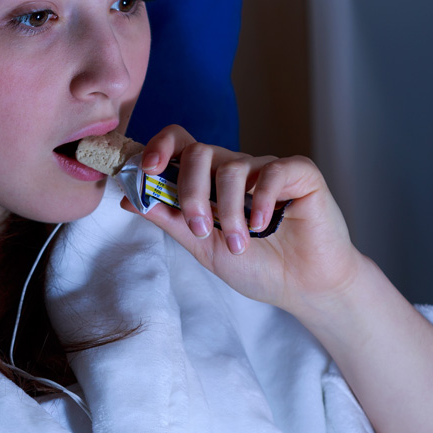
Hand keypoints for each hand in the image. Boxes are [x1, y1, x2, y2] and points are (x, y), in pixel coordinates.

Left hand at [121, 125, 366, 315]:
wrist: (304, 287)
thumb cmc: (258, 267)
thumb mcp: (204, 247)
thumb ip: (171, 220)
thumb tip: (128, 197)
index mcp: (210, 182)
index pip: (180, 144)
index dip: (158, 147)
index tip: (147, 171)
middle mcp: (236, 169)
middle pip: (198, 151)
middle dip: (190, 191)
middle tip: (200, 228)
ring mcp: (267, 168)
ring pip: (232, 167)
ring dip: (228, 211)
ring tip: (239, 244)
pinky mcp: (300, 173)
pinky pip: (272, 171)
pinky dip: (261, 200)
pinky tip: (262, 226)